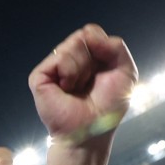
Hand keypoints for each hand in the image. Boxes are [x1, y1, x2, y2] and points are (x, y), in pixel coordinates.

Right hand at [29, 24, 136, 147]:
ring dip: (81, 69)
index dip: (101, 46)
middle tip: (89, 83)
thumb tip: (87, 34)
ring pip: (71, 45)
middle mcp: (67, 60)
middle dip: (93, 59)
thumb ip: (115, 46)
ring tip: (77, 89)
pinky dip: (69, 73)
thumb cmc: (107, 109)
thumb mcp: (125, 72)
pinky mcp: (39, 77)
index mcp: (86, 57)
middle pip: (82, 36)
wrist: (91, 132)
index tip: (104, 70)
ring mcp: (52, 68)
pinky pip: (59, 58)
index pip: (91, 32)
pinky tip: (66, 89)